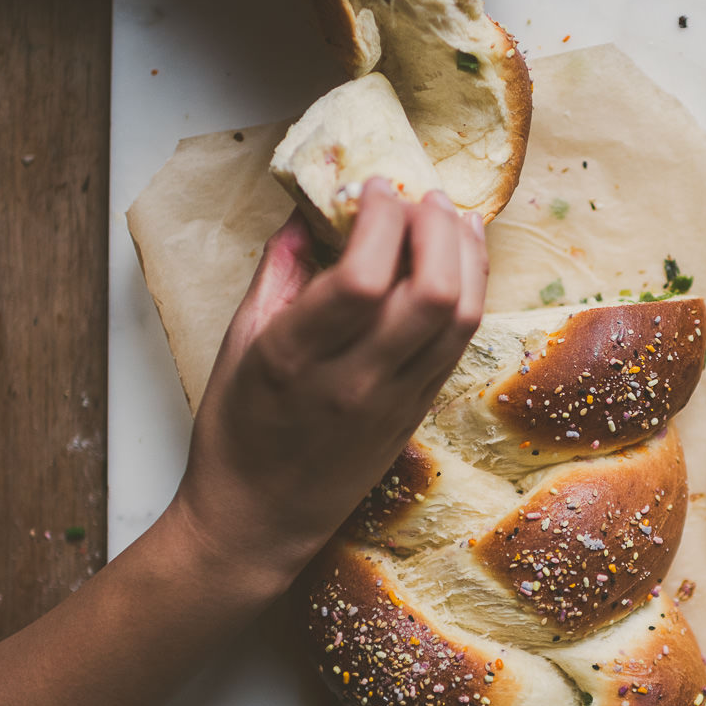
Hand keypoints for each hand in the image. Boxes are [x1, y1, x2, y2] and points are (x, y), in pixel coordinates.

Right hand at [174, 180, 487, 590]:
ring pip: (462, 316)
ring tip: (450, 215)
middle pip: (432, 292)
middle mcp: (355, 380)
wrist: (259, 520)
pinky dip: (469, 291)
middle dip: (437, 226)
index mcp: (296, 357)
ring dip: (466, 254)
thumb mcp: (236, 342)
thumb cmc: (237, 432)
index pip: (365, 276)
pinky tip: (459, 261)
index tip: (375, 185)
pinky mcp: (419, 411)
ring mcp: (395, 400)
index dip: (382, 217)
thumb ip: (278, 270)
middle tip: (421, 193)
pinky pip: (460, 341)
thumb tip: (311, 211)